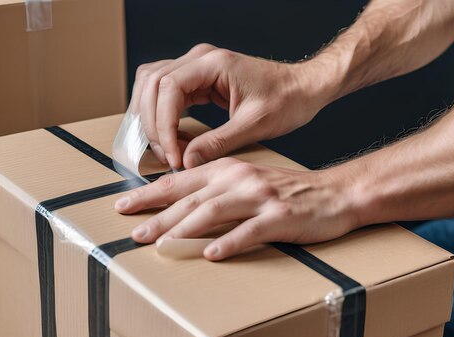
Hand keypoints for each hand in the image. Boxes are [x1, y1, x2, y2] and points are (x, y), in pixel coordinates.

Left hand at [114, 158, 357, 260]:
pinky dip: (229, 242)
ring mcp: (259, 197)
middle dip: (157, 216)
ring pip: (213, 212)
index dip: (148, 194)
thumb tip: (177, 210)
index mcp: (227, 169)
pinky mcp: (279, 216)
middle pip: (190, 198)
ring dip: (183, 229)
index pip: (179, 181)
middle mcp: (239, 179)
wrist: (334, 192)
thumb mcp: (245, 182)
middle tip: (133, 234)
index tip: (122, 206)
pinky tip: (211, 254)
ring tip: (161, 246)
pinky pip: (250, 230)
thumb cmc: (286, 190)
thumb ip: (214, 191)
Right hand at [129, 43, 330, 169]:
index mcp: (214, 63)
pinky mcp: (198, 78)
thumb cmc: (287, 99)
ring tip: (164, 147)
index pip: (168, 88)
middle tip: (166, 155)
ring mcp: (196, 66)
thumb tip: (186, 161)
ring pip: (151, 84)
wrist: (304, 87)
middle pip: (152, 84)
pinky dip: (160, 114)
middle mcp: (200, 58)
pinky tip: (170, 135)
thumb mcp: (254, 126)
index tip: (172, 155)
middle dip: (152, 124)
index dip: (163, 125)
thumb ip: (217, 143)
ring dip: (150, 117)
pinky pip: (164, 91)